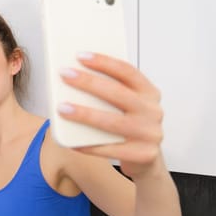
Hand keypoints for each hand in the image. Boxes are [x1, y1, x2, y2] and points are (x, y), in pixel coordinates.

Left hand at [57, 52, 165, 178]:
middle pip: (118, 93)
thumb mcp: (127, 104)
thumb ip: (110, 91)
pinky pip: (109, 149)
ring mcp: (150, 134)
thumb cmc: (129, 125)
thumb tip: (76, 76)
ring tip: (62, 108)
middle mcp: (152, 111)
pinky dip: (88, 145)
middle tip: (65, 75)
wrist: (147, 159)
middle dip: (89, 82)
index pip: (127, 71)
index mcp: (149, 92)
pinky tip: (72, 140)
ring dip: (84, 114)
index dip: (104, 62)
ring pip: (112, 122)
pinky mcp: (143, 154)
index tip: (81, 56)